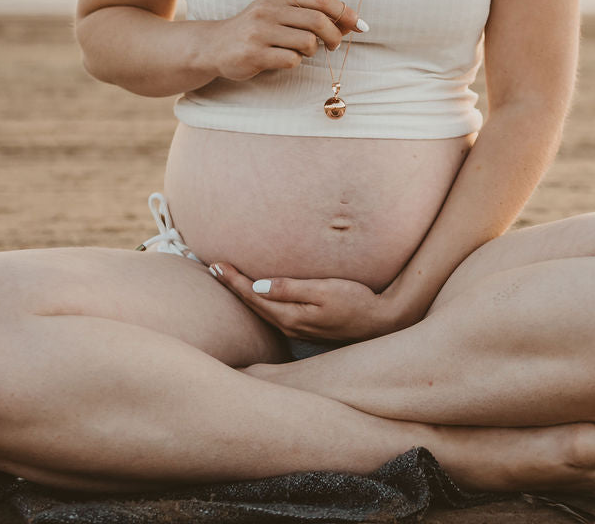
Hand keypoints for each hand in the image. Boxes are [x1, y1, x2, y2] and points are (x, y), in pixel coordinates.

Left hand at [208, 262, 395, 341]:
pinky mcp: (305, 328)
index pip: (253, 296)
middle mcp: (289, 326)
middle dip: (232, 286)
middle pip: (253, 305)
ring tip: (229, 280)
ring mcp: (297, 329)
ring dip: (244, 295)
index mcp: (290, 316)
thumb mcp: (324, 291)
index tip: (215, 264)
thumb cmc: (356, 301)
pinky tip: (258, 295)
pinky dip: (260, 302)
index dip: (233, 280)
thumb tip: (257, 287)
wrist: (381, 323)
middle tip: (213, 268)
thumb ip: (291, 289)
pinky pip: (274, 314)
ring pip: (262, 311)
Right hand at [209, 0, 363, 81]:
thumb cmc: (257, 29)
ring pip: (308, 42)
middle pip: (319, 21)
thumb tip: (353, 23)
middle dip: (335, 36)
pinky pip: (291, 60)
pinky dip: (294, 62)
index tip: (360, 26)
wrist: (215, 45)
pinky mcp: (254, 53)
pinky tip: (282, 60)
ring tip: (300, 52)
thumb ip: (313, 15)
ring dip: (311, 51)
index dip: (346, 13)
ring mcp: (260, 31)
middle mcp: (269, 8)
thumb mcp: (281, 13)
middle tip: (334, 46)